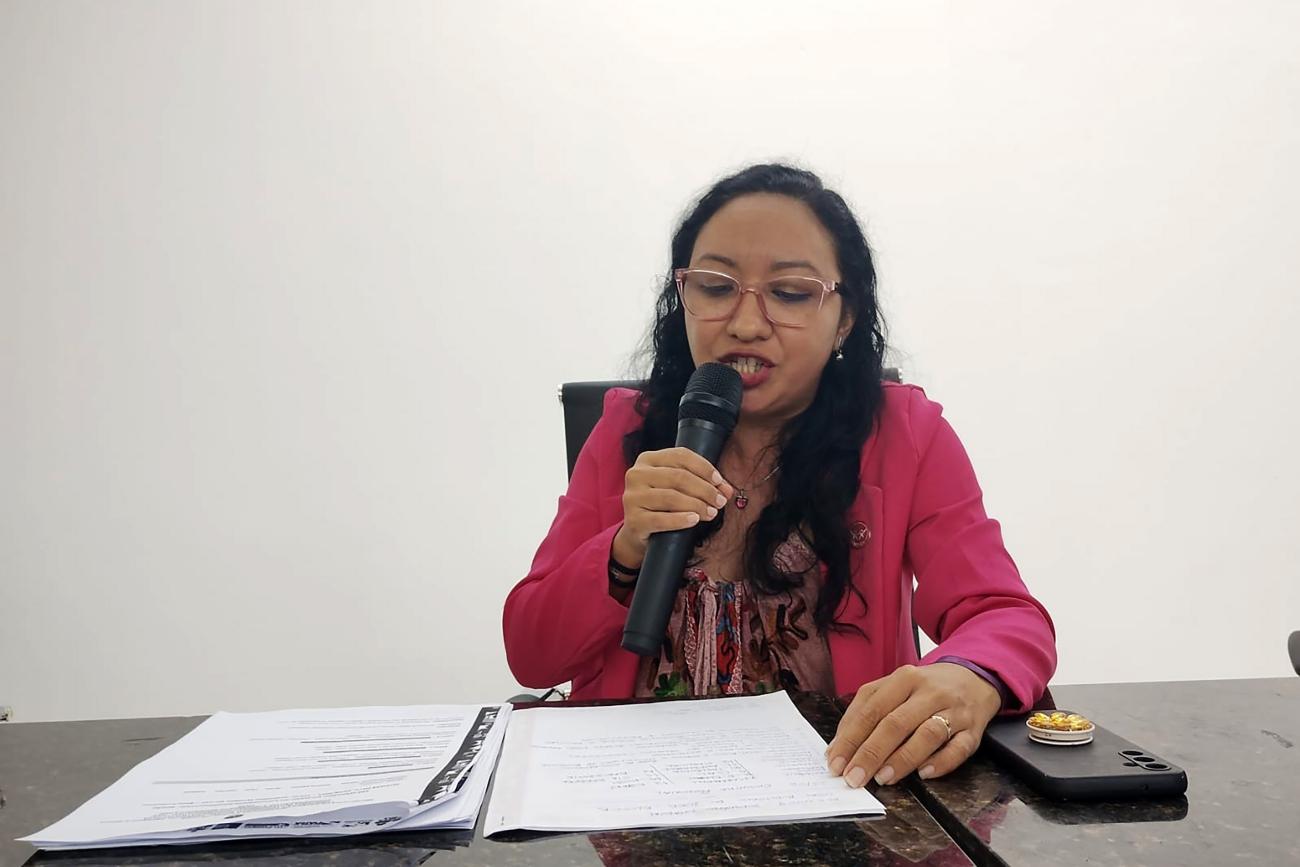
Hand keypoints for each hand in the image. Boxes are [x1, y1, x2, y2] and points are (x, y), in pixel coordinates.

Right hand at [610, 448, 733, 567]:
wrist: (638, 533)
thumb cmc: (662, 505)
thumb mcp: (678, 488)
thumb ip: (701, 484)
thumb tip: (727, 490)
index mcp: (647, 459)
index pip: (680, 455)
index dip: (704, 468)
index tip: (720, 482)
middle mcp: (636, 475)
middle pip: (678, 477)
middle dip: (705, 490)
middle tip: (720, 501)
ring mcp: (632, 497)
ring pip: (671, 497)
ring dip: (697, 505)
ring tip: (712, 513)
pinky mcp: (633, 520)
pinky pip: (661, 519)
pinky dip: (681, 520)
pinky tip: (694, 520)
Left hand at [825, 663, 1000, 786]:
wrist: (974, 677)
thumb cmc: (925, 688)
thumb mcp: (895, 687)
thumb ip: (867, 710)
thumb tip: (841, 746)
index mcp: (904, 679)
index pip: (872, 709)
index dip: (851, 737)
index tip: (836, 762)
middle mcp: (929, 692)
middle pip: (896, 723)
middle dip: (871, 753)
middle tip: (854, 777)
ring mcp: (954, 711)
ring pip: (928, 735)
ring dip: (903, 759)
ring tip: (882, 778)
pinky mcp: (973, 730)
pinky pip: (959, 748)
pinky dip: (941, 762)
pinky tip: (924, 774)